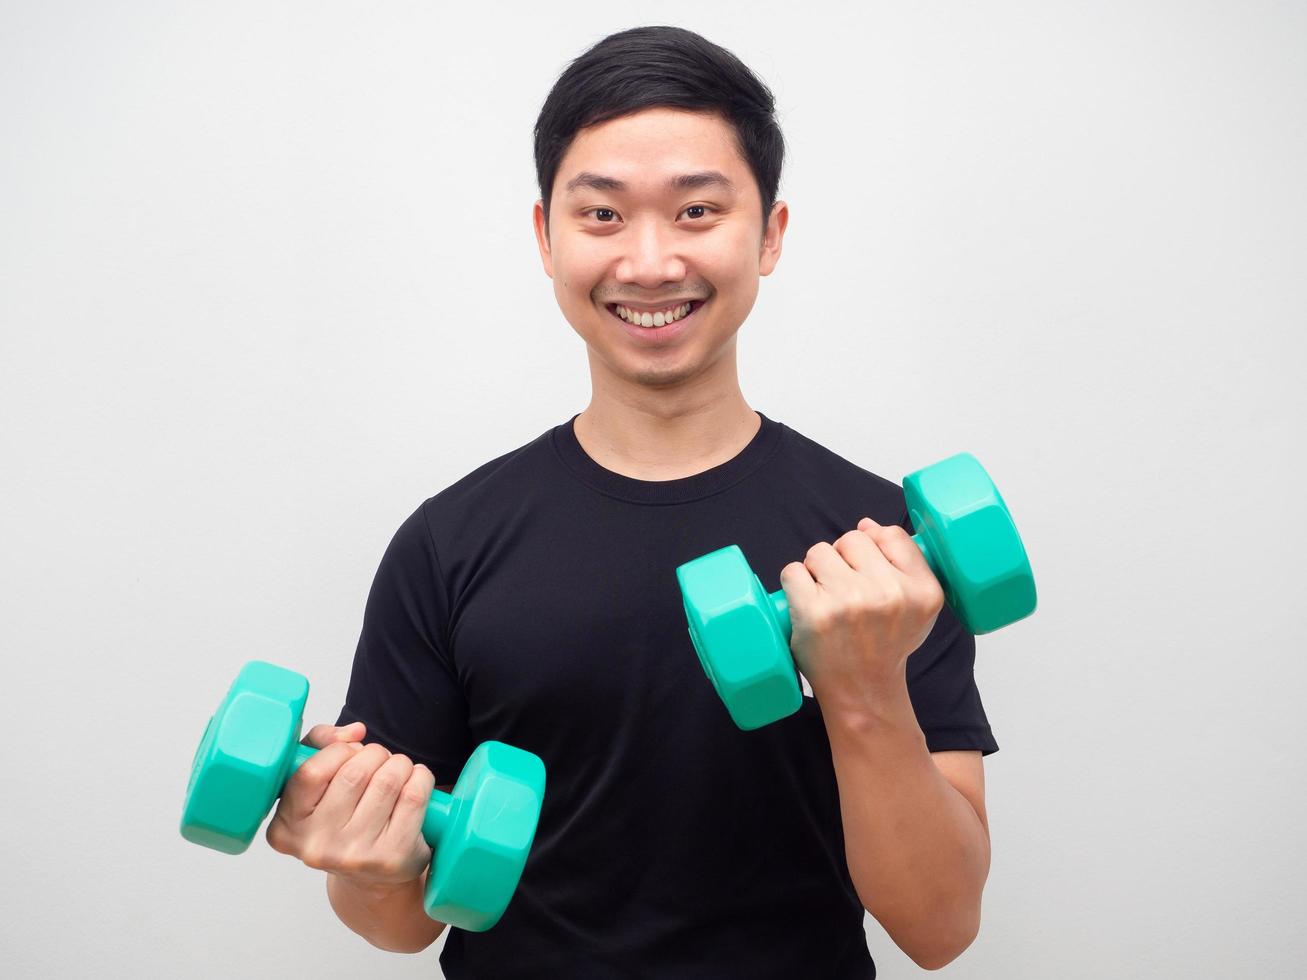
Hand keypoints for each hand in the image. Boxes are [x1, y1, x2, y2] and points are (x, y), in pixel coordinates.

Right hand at [265, 721, 435, 886]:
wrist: (372, 878)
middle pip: (355, 772)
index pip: (311, 772)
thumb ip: (322, 743)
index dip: (338, 751)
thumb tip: (354, 732)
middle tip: (379, 760)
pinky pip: (414, 796)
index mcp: (288, 828)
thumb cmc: (343, 820)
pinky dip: (421, 778)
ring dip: (399, 764)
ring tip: (398, 770)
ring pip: (388, 780)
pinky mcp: (392, 857)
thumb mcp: (319, 782)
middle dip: (374, 754)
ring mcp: (355, 855)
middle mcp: (318, 846)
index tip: (350, 752)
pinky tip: (415, 782)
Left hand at [779, 517, 944, 714]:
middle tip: (845, 592)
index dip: (873, 547)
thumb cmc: (884, 645)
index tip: (868, 572)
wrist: (862, 691)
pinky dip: (793, 585)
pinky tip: (806, 605)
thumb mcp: (917, 606)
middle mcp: (890, 594)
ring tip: (826, 600)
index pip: (890, 535)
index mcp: (923, 590)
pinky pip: (793, 571)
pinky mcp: (815, 613)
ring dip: (816, 571)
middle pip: (852, 539)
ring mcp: (851, 602)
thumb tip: (867, 525)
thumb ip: (902, 561)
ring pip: (820, 552)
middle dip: (842, 559)